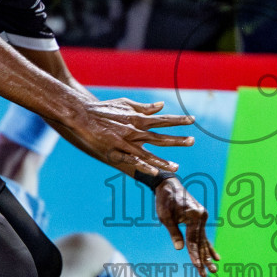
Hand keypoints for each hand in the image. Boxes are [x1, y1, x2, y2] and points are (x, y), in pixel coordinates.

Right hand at [72, 97, 194, 175]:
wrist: (83, 116)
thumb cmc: (104, 109)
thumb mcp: (126, 103)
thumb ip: (144, 107)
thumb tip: (161, 105)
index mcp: (138, 119)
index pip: (163, 119)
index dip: (178, 120)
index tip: (192, 120)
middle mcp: (135, 131)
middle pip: (160, 137)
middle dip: (177, 139)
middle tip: (192, 141)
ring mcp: (126, 142)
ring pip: (149, 153)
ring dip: (163, 160)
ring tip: (176, 167)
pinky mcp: (115, 151)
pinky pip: (132, 161)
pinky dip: (143, 166)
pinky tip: (153, 172)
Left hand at [155, 177, 218, 274]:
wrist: (169, 185)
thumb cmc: (165, 200)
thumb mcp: (165, 216)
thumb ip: (174, 232)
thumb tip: (180, 249)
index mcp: (194, 216)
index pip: (193, 240)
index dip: (194, 254)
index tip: (197, 267)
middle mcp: (202, 217)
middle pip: (201, 242)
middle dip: (203, 259)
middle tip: (207, 274)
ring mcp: (202, 218)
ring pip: (204, 240)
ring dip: (208, 256)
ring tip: (213, 270)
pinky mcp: (200, 219)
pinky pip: (204, 235)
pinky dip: (208, 246)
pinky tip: (215, 257)